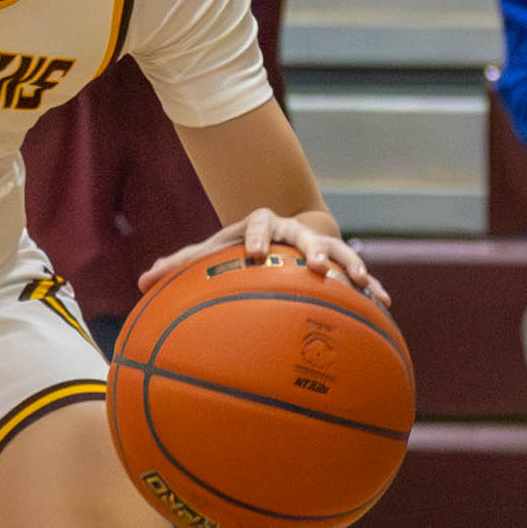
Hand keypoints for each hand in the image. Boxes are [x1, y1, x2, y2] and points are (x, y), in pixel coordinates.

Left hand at [139, 207, 386, 307]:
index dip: (255, 236)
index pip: (256, 223)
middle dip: (314, 247)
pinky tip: (384, 304)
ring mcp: (319, 243)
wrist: (277, 233)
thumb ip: (180, 265)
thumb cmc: (235, 247)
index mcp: (259, 224)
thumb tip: (141, 282)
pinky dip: (371, 287)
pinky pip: (357, 274)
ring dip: (349, 265)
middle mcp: (292, 230)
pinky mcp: (338, 261)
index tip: (254, 253)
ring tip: (362, 282)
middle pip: (305, 234)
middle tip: (317, 264)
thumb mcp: (210, 252)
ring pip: (339, 250)